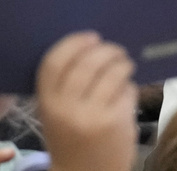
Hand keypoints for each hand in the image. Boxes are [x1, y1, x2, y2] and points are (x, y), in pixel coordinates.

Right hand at [36, 31, 136, 170]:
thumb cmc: (71, 140)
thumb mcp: (57, 114)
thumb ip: (65, 86)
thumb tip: (91, 47)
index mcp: (47, 104)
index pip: (54, 63)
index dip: (74, 43)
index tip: (91, 37)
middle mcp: (67, 109)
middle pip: (88, 63)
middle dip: (106, 50)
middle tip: (116, 50)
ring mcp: (92, 116)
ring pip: (112, 73)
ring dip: (123, 64)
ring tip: (125, 64)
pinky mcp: (116, 122)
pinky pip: (127, 91)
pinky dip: (130, 87)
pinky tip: (127, 90)